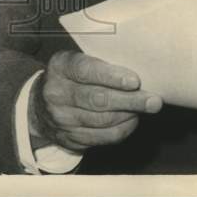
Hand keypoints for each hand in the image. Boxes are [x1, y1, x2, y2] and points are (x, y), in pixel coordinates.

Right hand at [29, 51, 161, 152]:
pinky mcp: (69, 138)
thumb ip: (105, 59)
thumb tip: (143, 65)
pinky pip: (101, 137)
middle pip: (98, 99)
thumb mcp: (81, 58)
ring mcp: (61, 119)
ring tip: (148, 106)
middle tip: (154, 101)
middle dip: (130, 100)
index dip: (112, 77)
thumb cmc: (75, 74)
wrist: (42, 103)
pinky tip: (133, 119)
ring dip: (129, 114)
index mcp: (61, 67)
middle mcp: (57, 94)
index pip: (86, 71)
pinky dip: (122, 129)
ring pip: (102, 120)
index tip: (135, 81)